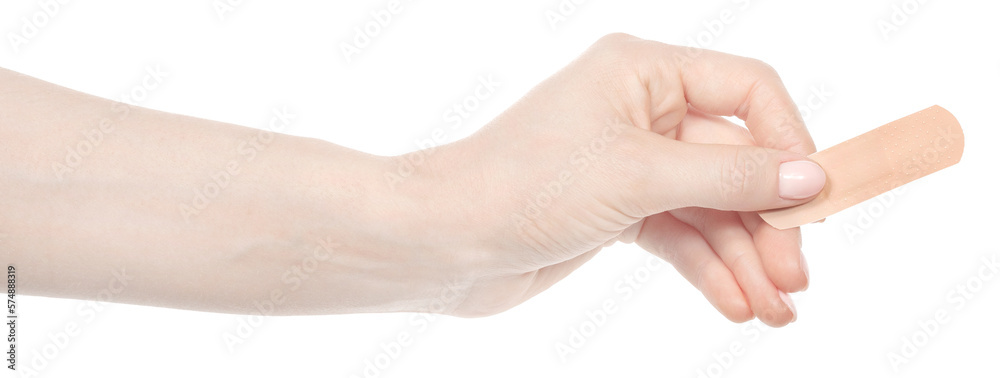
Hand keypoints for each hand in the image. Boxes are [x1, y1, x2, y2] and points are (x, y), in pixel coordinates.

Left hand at [408, 33, 824, 325]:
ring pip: (711, 207)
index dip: (790, 144)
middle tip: (797, 280)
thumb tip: (809, 177)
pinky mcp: (616, 210)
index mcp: (643, 72)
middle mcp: (641, 111)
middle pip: (735, 162)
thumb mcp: (639, 176)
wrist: (447, 242)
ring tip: (775, 311)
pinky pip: (680, 235)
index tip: (816, 201)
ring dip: (744, 259)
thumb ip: (731, 175)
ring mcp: (629, 164)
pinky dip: (708, 269)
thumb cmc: (526, 185)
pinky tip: (736, 306)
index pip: (748, 92)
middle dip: (768, 223)